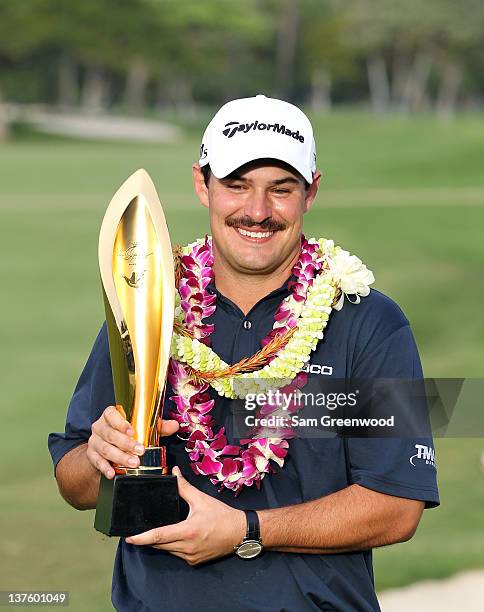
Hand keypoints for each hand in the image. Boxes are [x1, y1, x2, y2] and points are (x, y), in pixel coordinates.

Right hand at [87, 405, 178, 478]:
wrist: (107, 446)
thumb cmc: (127, 434)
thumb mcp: (142, 428)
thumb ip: (158, 426)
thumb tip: (174, 425)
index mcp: (110, 416)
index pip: (111, 414)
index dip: (120, 422)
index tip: (132, 431)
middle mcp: (100, 427)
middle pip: (110, 434)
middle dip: (126, 444)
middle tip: (140, 451)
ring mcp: (94, 441)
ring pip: (105, 448)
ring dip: (119, 457)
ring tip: (133, 463)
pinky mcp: (91, 455)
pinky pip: (97, 461)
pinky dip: (105, 467)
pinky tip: (113, 473)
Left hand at [125, 467, 245, 565]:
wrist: (241, 533)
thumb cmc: (222, 516)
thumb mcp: (202, 499)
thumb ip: (184, 487)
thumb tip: (174, 472)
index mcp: (187, 531)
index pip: (158, 536)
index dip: (141, 538)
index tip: (129, 538)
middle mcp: (187, 547)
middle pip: (159, 544)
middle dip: (147, 538)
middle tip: (137, 531)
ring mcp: (190, 557)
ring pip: (167, 550)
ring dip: (160, 542)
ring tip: (156, 530)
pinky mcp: (194, 561)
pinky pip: (177, 554)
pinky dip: (172, 546)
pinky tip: (175, 536)